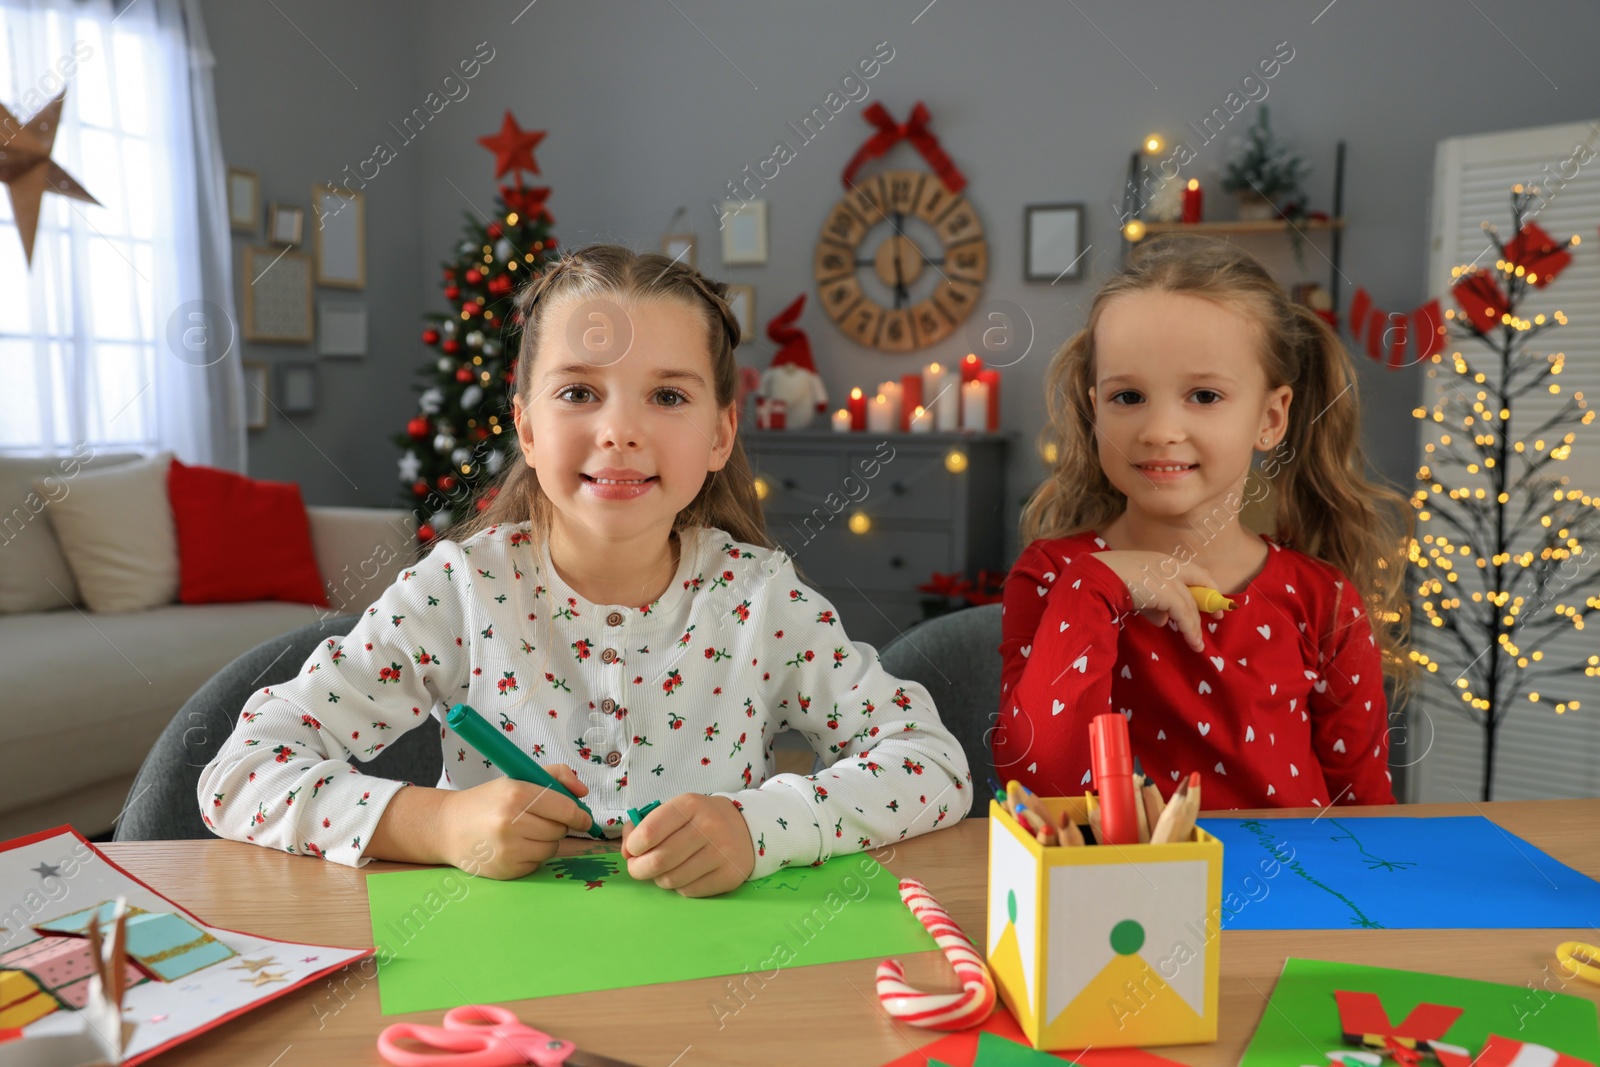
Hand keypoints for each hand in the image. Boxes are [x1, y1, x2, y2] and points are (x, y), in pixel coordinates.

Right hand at [438, 766, 593, 879]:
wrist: (448, 827)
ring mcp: (507, 849)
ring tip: (525, 832)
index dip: (580, 815)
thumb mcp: (518, 779)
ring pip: (551, 849)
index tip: (584, 818)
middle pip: (559, 830)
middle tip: (540, 819)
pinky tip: (515, 846)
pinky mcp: (505, 870)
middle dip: (558, 825)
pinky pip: (537, 865)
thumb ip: (556, 777)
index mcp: (517, 794)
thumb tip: (583, 793)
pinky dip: (532, 857)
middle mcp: (511, 822)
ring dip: (546, 842)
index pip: (565, 809)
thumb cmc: (487, 801)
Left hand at [620, 794, 754, 896]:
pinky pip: (688, 891)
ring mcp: (721, 853)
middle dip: (639, 869)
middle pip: (658, 860)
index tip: (632, 850)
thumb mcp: (675, 810)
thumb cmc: (699, 819)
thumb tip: (626, 852)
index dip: (633, 846)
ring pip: (671, 879)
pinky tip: (686, 874)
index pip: (650, 831)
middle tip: (638, 867)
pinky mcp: (728, 876)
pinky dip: (679, 886)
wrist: (745, 828)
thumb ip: (644, 826)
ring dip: (660, 878)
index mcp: (690, 805)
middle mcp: (708, 826)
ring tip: (666, 869)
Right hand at [1089, 550, 1224, 653]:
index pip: (1192, 571)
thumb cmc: (1109, 580)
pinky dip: (1189, 630)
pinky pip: (1184, 615)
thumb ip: (1151, 604)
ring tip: (1197, 644)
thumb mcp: (1135, 591)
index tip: (1208, 599)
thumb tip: (1164, 620)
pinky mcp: (1168, 593)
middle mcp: (1169, 566)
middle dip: (1210, 602)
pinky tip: (1192, 641)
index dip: (1204, 586)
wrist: (1098, 577)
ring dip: (1195, 626)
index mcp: (1161, 560)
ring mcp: (1170, 578)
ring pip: (1191, 605)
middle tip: (1217, 617)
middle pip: (1200, 583)